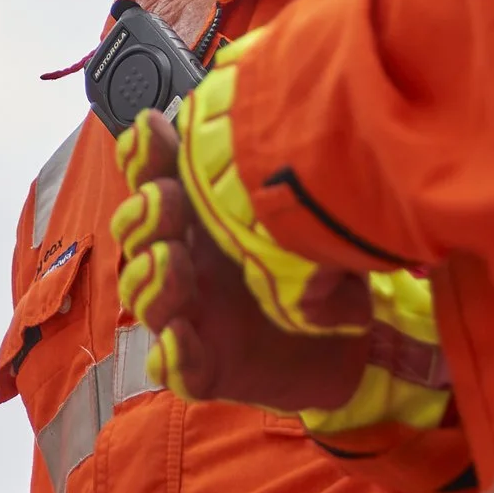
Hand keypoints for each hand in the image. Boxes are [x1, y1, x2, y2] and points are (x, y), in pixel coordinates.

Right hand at [113, 112, 373, 412]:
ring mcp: (189, 317)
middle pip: (134, 237)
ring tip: (169, 259)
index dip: (141, 156)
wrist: (359, 344)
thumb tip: (280, 124)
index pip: (151, 179)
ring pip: (142, 299)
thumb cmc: (320, 267)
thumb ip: (286, 182)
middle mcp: (183, 264)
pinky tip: (181, 336)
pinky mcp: (206, 368)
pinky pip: (172, 369)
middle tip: (166, 199)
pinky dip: (172, 355)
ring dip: (148, 278)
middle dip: (142, 215)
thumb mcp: (308, 215)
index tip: (152, 130)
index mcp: (198, 220)